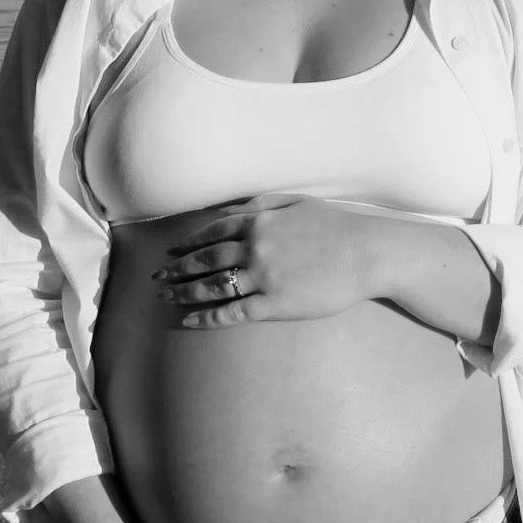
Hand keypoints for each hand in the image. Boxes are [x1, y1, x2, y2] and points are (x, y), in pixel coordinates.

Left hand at [155, 195, 377, 328]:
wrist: (366, 253)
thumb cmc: (334, 226)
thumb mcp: (295, 202)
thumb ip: (261, 204)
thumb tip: (233, 209)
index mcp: (258, 221)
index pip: (211, 232)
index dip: (187, 243)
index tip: (170, 251)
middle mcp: (254, 247)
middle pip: (205, 259)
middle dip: (177, 269)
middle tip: (157, 277)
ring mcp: (263, 277)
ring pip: (213, 286)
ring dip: (185, 292)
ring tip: (166, 297)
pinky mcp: (275, 304)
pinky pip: (232, 312)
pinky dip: (207, 317)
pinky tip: (189, 320)